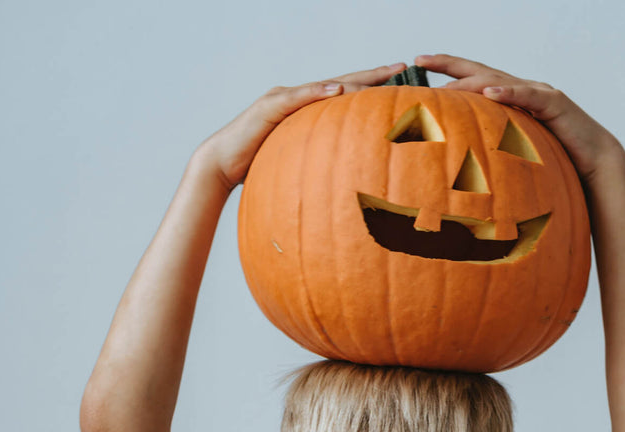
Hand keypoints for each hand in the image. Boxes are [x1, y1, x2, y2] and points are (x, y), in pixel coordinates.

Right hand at [193, 62, 407, 191]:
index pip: (344, 95)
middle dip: (372, 75)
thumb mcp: (298, 162)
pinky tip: (337, 90)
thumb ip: (320, 158)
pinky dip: (316, 93)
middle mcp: (298, 98)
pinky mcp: (270, 107)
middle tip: (402, 67)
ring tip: (380, 75)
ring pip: (324, 85)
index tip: (399, 83)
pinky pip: (297, 98)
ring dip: (353, 80)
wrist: (222, 164)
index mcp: (307, 110)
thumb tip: (349, 172)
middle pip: (341, 83)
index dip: (371, 88)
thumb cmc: (259, 166)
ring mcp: (283, 99)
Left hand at [417, 54, 622, 181]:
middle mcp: (522, 89)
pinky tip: (489, 92)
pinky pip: (529, 96)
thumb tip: (459, 160)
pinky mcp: (555, 103)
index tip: (418, 67)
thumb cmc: (554, 158)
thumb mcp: (515, 151)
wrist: (593, 160)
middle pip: (480, 70)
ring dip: (471, 80)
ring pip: (500, 80)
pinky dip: (509, 93)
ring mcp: (539, 92)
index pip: (473, 80)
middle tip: (420, 60)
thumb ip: (492, 147)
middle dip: (449, 64)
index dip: (447, 71)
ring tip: (446, 82)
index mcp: (510, 98)